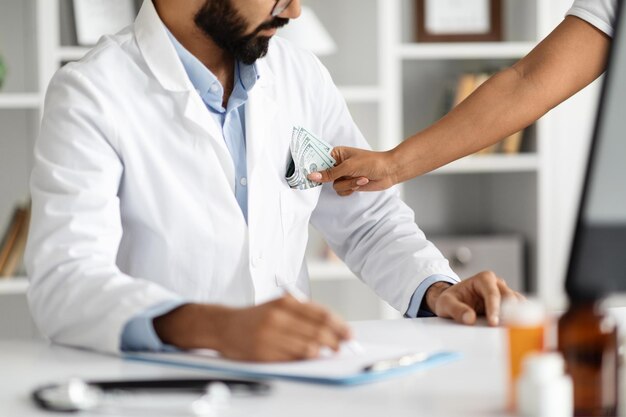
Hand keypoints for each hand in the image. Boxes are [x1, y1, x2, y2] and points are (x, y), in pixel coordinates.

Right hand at [154, 295, 351, 361]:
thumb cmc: (256, 317)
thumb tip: (332, 325)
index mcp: (285, 302)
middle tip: (343, 345)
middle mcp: (278, 316)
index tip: (348, 332)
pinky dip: (306, 358)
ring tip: (331, 351)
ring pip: (307, 346)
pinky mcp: (263, 352)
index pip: (320, 314)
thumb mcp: (278, 304)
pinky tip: (313, 357)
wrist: (224, 325)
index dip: (338, 324)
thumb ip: (303, 311)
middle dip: (335, 340)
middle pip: (317, 331)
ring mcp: (270, 335)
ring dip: (323, 350)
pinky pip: (291, 357)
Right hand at [307, 146, 398, 195]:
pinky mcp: (350, 184)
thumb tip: (312, 176)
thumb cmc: (372, 162)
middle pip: (325, 176)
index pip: (318, 160)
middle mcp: (338, 164)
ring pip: (335, 186)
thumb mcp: (348, 167)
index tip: (308, 174)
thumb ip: (330, 173)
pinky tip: (362, 182)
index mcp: (336, 154)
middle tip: (346, 175)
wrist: (389, 171)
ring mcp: (344, 175)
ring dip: (349, 184)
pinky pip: (342, 192)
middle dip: (337, 178)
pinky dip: (352, 189)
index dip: (313, 167)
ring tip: (361, 178)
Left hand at [424, 271, 523, 325]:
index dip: (494, 308)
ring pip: (518, 305)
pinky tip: (515, 332)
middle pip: (509, 298)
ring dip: (517, 317)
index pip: (492, 293)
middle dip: (509, 313)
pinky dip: (518, 321)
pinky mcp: (509, 306)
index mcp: (484, 279)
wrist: (454, 301)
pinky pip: (519, 312)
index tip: (493, 323)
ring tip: (513, 332)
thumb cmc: (450, 299)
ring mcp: (505, 294)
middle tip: (507, 329)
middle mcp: (498, 284)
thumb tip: (470, 319)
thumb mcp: (446, 303)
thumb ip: (456, 309)